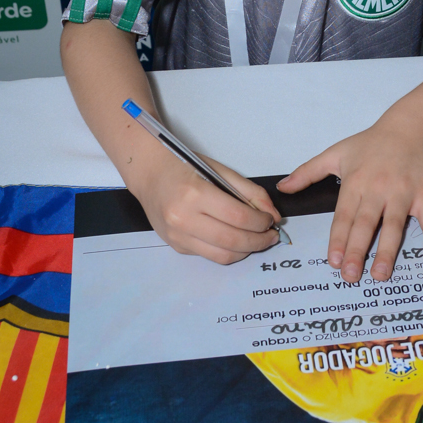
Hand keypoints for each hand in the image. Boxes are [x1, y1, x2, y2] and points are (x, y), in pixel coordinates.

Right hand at [129, 145, 282, 262]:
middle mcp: (183, 219)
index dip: (261, 222)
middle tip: (272, 236)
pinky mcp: (176, 246)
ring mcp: (177, 236)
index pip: (238, 217)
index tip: (271, 220)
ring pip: (222, 255)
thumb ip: (250, 192)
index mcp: (195, 195)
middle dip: (259, 241)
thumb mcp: (220, 171)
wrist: (149, 173)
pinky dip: (228, 251)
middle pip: (232, 241)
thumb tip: (273, 216)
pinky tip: (236, 240)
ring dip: (246, 251)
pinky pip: (209, 255)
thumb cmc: (185, 167)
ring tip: (258, 241)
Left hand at [277, 112, 422, 282]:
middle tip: (350, 276)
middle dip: (357, 250)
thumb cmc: (371, 143)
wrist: (411, 128)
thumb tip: (282, 187)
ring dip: (388, 251)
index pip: (344, 216)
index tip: (333, 261)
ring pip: (394, 226)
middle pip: (366, 224)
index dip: (338, 239)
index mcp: (355, 182)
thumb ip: (307, 172)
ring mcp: (403, 194)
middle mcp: (378, 189)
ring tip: (380, 274)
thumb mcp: (336, 153)